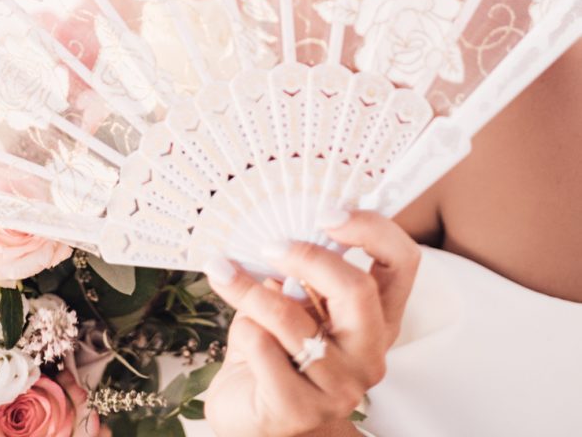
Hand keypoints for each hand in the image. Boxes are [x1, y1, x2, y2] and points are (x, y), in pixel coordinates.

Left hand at [203, 209, 419, 436]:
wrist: (252, 415)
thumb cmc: (274, 349)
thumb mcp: (293, 300)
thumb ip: (300, 271)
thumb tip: (280, 230)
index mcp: (377, 317)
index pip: (402, 261)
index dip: (372, 228)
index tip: (327, 212)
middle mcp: (369, 352)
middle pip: (357, 288)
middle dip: (308, 257)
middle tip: (269, 246)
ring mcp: (340, 387)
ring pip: (295, 320)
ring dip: (252, 291)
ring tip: (225, 275)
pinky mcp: (300, 410)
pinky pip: (265, 349)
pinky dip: (244, 330)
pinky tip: (241, 334)